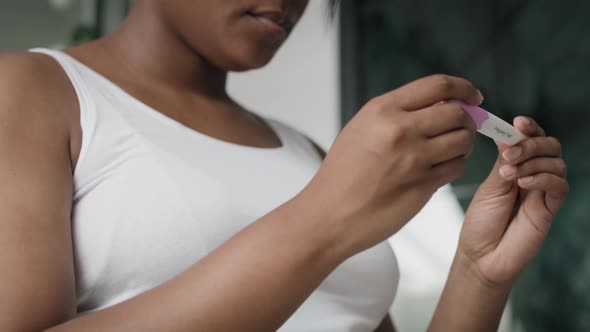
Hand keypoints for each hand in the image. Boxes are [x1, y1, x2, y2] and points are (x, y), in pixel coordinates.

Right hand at [299, 75, 480, 254]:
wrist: (328, 214)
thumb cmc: (342, 174)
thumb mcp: (361, 129)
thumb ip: (396, 114)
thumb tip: (439, 105)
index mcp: (383, 110)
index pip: (439, 85)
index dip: (464, 88)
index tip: (472, 96)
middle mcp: (400, 129)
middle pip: (458, 113)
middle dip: (468, 119)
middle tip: (463, 127)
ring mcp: (413, 158)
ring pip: (463, 140)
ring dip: (464, 143)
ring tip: (450, 148)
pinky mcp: (422, 185)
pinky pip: (456, 167)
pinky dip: (455, 165)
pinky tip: (441, 167)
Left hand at [458, 117, 568, 285]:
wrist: (482, 256)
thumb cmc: (481, 222)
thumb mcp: (489, 186)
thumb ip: (504, 161)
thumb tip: (508, 133)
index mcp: (515, 166)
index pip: (531, 138)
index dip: (529, 128)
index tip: (518, 122)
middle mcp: (532, 175)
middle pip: (549, 146)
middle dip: (531, 143)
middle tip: (509, 155)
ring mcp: (542, 192)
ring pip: (556, 162)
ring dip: (533, 161)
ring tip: (509, 174)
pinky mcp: (551, 208)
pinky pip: (559, 185)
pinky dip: (543, 178)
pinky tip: (523, 183)